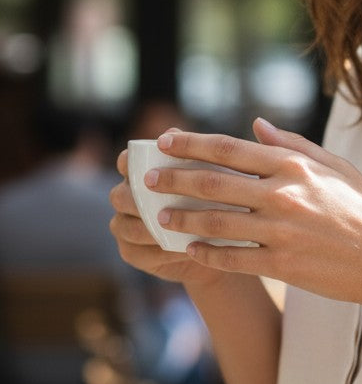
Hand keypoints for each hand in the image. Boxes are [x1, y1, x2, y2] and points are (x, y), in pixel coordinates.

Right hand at [109, 132, 229, 289]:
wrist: (219, 244)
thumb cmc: (214, 201)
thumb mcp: (209, 176)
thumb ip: (190, 153)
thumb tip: (172, 131)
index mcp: (138, 173)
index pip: (126, 162)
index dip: (132, 162)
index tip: (152, 167)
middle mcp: (125, 198)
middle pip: (121, 196)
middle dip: (142, 201)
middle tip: (167, 203)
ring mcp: (125, 226)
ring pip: (129, 226)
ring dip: (153, 229)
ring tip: (181, 230)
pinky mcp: (131, 252)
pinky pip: (138, 252)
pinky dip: (160, 252)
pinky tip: (183, 250)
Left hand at [137, 119, 361, 308]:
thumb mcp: (337, 167)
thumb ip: (293, 145)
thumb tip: (255, 126)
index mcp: (293, 166)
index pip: (229, 149)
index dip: (191, 144)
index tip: (165, 142)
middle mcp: (283, 195)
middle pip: (212, 183)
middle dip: (172, 180)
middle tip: (145, 181)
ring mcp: (281, 232)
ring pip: (215, 223)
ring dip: (181, 219)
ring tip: (159, 217)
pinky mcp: (282, 265)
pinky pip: (232, 259)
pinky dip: (207, 254)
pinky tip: (190, 250)